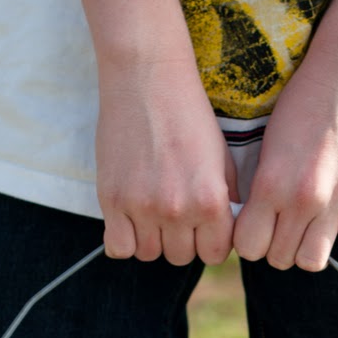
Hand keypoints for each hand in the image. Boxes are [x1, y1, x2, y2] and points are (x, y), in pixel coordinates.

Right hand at [95, 57, 237, 265]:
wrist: (147, 79)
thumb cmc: (189, 116)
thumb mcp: (222, 159)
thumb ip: (226, 202)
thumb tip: (226, 235)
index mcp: (211, 201)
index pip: (215, 254)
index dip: (210, 243)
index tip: (203, 227)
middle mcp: (178, 209)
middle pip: (181, 257)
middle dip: (181, 240)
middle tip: (175, 213)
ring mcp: (142, 207)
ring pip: (149, 254)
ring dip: (152, 239)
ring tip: (152, 211)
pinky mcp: (112, 199)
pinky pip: (118, 247)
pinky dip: (124, 239)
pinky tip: (130, 219)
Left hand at [232, 56, 337, 271]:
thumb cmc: (304, 102)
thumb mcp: (269, 145)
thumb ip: (264, 189)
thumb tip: (258, 227)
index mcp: (270, 184)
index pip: (248, 247)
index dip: (252, 241)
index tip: (260, 228)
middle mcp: (302, 198)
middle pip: (280, 259)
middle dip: (280, 245)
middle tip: (288, 224)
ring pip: (313, 261)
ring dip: (311, 248)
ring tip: (314, 226)